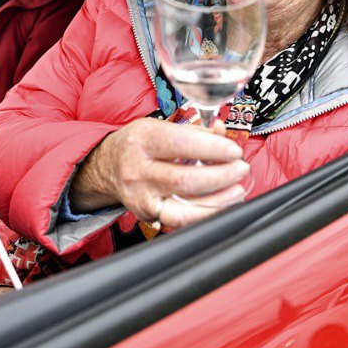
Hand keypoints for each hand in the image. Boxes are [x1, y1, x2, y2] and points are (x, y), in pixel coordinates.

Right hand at [69, 118, 248, 229]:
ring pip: (184, 209)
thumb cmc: (139, 144)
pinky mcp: (147, 215)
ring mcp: (141, 197)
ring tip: (237, 189)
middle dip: (221, 176)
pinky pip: (182, 221)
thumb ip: (194, 130)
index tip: (234, 150)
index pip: (182, 145)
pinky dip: (206, 214)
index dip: (214, 148)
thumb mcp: (160, 127)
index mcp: (142, 141)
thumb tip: (221, 132)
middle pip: (185, 180)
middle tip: (240, 168)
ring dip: (219, 201)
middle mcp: (138, 171)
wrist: (107, 166)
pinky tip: (222, 204)